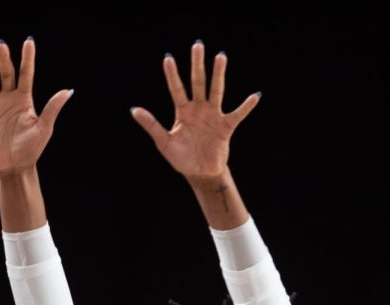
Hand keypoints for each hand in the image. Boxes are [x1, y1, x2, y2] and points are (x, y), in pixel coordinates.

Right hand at [0, 38, 71, 174]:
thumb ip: (52, 108)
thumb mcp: (44, 128)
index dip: (27, 58)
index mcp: (25, 99)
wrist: (13, 166)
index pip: (26, 74)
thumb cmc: (32, 149)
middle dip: (3, 60)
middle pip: (6, 74)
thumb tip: (68, 91)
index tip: (28, 41)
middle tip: (0, 45)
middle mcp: (9, 98)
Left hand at [131, 42, 259, 185]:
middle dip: (197, 65)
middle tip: (197, 45)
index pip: (176, 89)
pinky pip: (237, 114)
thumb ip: (151, 125)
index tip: (168, 58)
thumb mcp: (164, 142)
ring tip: (220, 56)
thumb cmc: (181, 158)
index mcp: (183, 112)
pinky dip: (246, 106)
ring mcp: (213, 116)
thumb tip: (134, 110)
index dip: (172, 75)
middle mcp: (199, 109)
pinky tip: (255, 96)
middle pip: (198, 82)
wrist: (200, 173)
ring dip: (218, 74)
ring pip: (216, 91)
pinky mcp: (225, 126)